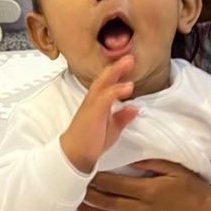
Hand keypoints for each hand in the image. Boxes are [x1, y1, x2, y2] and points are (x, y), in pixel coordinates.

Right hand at [60, 56, 137, 173]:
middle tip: (130, 56)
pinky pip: (105, 97)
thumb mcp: (113, 128)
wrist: (76, 154)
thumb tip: (135, 108)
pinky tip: (128, 86)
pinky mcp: (93, 112)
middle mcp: (93, 100)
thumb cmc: (91, 141)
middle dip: (117, 66)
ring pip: (103, 82)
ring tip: (129, 61)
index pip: (107, 83)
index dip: (118, 72)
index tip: (129, 62)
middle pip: (105, 77)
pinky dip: (116, 90)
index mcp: (97, 102)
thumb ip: (122, 117)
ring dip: (116, 71)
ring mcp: (92, 105)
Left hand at [78, 160, 210, 210]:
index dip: (97, 178)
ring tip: (75, 206)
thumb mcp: (174, 168)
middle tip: (73, 187)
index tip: (85, 171)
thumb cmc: (191, 187)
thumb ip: (151, 162)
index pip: (115, 184)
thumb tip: (130, 160)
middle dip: (89, 195)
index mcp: (148, 190)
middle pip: (107, 203)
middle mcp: (141, 209)